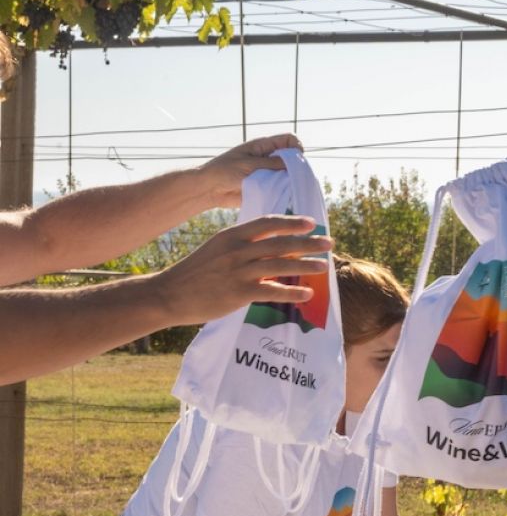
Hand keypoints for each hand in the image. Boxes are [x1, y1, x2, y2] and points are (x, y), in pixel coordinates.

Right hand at [152, 214, 332, 324]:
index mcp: (232, 235)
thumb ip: (242, 245)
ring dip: (306, 264)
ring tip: (324, 265)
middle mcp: (238, 250)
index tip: (311, 223)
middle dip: (308, 242)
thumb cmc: (196, 272)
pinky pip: (273, 291)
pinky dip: (293, 292)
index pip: (268, 223)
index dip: (292, 222)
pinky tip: (308, 293)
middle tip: (329, 242)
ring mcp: (239, 271)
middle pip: (281, 242)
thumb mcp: (217, 249)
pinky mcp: (239, 293)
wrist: (169, 293)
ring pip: (281, 264)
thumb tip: (270, 245)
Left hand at [198, 134, 304, 207]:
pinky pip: (281, 189)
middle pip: (292, 158)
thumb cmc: (224, 171)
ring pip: (288, 175)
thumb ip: (272, 163)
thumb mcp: (249, 164)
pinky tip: (282, 196)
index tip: (296, 159)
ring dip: (290, 181)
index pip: (289, 140)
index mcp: (263, 146)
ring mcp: (268, 173)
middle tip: (291, 177)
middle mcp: (268, 158)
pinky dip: (285, 192)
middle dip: (296, 167)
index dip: (296, 147)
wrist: (210, 189)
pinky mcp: (266, 188)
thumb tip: (294, 164)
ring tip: (285, 188)